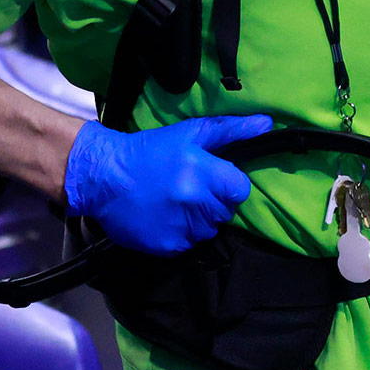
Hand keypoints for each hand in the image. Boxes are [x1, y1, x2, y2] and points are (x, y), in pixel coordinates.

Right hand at [64, 114, 272, 253]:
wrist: (102, 176)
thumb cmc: (148, 150)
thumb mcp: (189, 133)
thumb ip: (231, 129)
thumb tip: (266, 123)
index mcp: (204, 173)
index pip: (241, 189)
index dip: (230, 184)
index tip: (214, 179)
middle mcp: (195, 202)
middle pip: (226, 210)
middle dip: (213, 201)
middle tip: (188, 188)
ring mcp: (182, 227)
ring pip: (209, 229)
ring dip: (198, 220)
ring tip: (175, 203)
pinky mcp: (167, 245)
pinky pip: (189, 244)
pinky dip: (181, 234)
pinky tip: (164, 217)